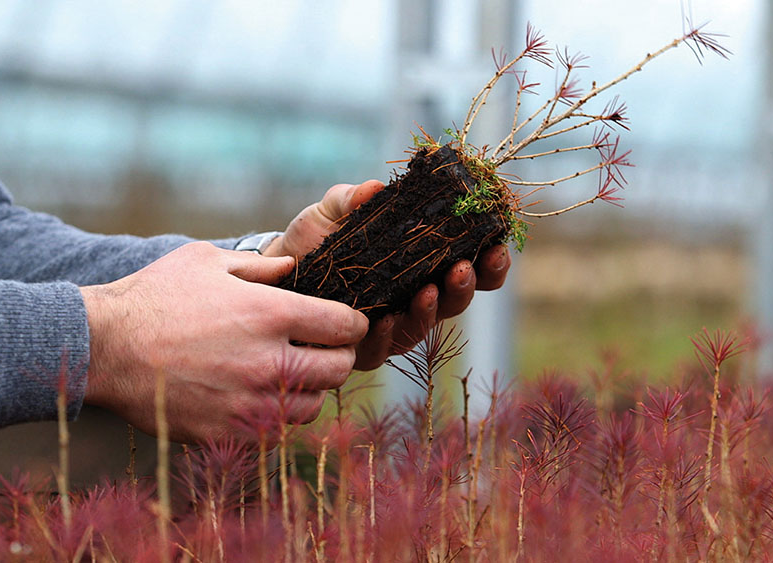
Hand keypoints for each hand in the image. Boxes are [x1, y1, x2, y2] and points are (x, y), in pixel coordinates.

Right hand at [81, 242, 367, 442]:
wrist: (105, 348)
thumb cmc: (155, 297)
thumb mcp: (206, 261)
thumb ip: (260, 266)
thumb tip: (294, 269)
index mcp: (272, 314)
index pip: (346, 326)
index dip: (351, 322)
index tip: (344, 322)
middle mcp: (270, 362)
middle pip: (340, 368)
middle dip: (337, 354)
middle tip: (321, 347)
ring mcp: (252, 403)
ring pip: (314, 405)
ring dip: (309, 388)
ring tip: (287, 372)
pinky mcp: (231, 434)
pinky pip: (279, 432)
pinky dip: (278, 415)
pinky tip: (260, 397)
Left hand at [265, 180, 511, 370]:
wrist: (275, 271)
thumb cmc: (315, 238)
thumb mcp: (333, 211)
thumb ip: (352, 198)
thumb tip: (372, 188)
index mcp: (422, 263)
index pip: (470, 266)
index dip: (490, 262)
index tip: (497, 245)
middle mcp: (415, 297)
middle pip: (457, 300)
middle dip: (466, 286)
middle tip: (464, 267)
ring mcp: (391, 325)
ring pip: (424, 326)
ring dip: (432, 310)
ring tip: (429, 291)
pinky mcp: (362, 347)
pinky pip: (381, 349)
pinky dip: (385, 334)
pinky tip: (383, 320)